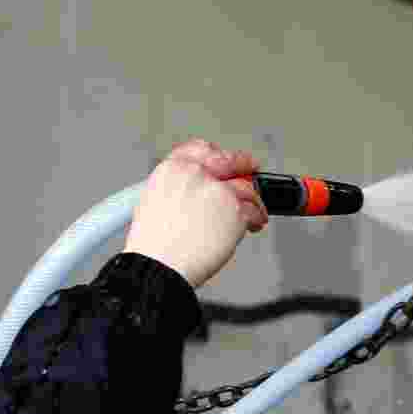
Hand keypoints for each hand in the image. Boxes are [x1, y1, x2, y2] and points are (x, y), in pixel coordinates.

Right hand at [124, 138, 268, 288]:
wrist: (159, 265)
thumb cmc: (155, 243)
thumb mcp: (155, 201)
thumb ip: (182, 187)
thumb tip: (203, 187)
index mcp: (173, 169)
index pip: (200, 148)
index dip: (217, 153)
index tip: (227, 158)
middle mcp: (196, 174)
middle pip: (230, 161)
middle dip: (244, 165)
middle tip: (252, 169)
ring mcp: (218, 191)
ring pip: (246, 188)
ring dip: (254, 200)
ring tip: (254, 212)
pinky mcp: (235, 210)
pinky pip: (253, 210)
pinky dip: (257, 217)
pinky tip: (254, 224)